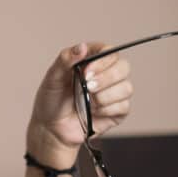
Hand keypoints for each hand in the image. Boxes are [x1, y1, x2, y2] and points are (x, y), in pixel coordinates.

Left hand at [27, 42, 132, 166]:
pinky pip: (124, 106)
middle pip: (124, 67)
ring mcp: (114, 93)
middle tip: (87, 87)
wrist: (51, 128)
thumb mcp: (52, 77)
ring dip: (105, 97)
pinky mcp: (118, 111)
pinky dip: (106, 110)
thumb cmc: (51, 101)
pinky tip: (93, 112)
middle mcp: (106, 74)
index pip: (109, 51)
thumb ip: (65, 59)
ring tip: (88, 102)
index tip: (86, 72)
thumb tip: (82, 47)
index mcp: (92, 61)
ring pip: (126, 88)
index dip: (102, 61)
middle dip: (106, 78)